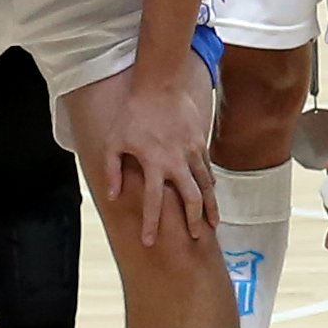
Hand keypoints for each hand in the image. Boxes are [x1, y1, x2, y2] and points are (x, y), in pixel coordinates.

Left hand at [102, 54, 219, 254]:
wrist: (159, 84)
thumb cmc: (133, 113)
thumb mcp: (114, 142)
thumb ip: (113, 171)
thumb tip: (113, 196)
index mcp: (154, 164)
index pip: (154, 202)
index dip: (152, 224)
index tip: (150, 242)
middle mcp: (176, 161)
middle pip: (191, 198)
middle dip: (194, 221)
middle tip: (197, 238)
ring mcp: (191, 152)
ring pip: (206, 185)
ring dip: (210, 206)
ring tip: (214, 224)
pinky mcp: (200, 142)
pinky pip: (207, 168)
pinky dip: (210, 184)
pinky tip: (211, 194)